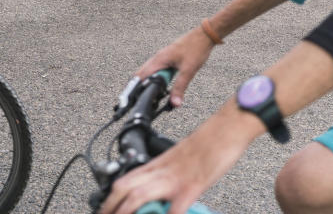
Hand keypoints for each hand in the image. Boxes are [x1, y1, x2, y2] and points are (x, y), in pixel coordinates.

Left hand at [100, 103, 258, 213]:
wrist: (227, 127)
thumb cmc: (209, 142)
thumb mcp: (182, 159)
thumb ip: (168, 174)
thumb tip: (163, 195)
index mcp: (158, 163)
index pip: (125, 180)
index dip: (111, 198)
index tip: (106, 210)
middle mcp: (161, 171)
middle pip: (125, 187)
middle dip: (111, 207)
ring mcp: (174, 179)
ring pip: (139, 196)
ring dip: (127, 212)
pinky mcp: (192, 186)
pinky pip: (174, 209)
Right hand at [135, 26, 215, 107]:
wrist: (204, 36)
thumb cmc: (196, 49)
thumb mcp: (188, 71)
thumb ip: (180, 87)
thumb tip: (174, 103)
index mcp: (159, 60)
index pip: (141, 76)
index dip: (136, 88)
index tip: (134, 99)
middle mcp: (158, 58)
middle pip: (143, 73)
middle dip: (141, 86)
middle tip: (142, 99)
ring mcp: (162, 57)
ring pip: (150, 71)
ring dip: (150, 81)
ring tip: (153, 94)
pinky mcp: (168, 57)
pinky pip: (157, 69)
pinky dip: (157, 77)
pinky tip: (163, 84)